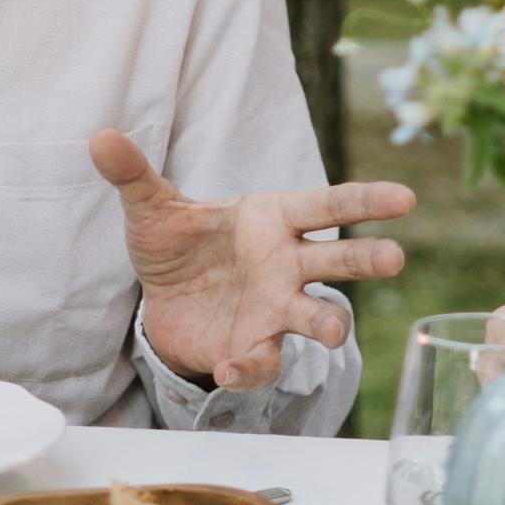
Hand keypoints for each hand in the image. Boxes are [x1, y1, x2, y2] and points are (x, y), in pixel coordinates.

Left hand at [89, 131, 415, 391]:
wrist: (162, 302)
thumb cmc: (177, 245)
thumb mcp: (151, 210)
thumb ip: (133, 175)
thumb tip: (98, 136)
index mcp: (274, 219)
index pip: (328, 205)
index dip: (366, 201)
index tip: (406, 198)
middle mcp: (287, 264)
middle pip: (339, 261)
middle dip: (367, 260)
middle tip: (394, 258)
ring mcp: (276, 309)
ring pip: (318, 316)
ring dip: (327, 324)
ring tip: (329, 333)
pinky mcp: (255, 348)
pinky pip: (265, 360)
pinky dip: (251, 365)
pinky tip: (231, 367)